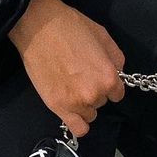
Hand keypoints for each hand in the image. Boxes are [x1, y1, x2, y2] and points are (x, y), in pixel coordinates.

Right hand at [8, 0, 126, 138]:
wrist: (38, 28)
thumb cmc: (71, 27)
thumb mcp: (102, 35)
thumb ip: (116, 58)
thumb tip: (119, 73)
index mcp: (109, 77)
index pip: (118, 93)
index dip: (108, 82)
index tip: (97, 74)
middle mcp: (95, 95)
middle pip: (102, 101)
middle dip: (94, 89)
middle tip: (80, 73)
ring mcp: (75, 104)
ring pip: (89, 114)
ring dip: (84, 103)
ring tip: (71, 86)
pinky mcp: (56, 108)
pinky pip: (77, 129)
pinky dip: (78, 122)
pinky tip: (73, 110)